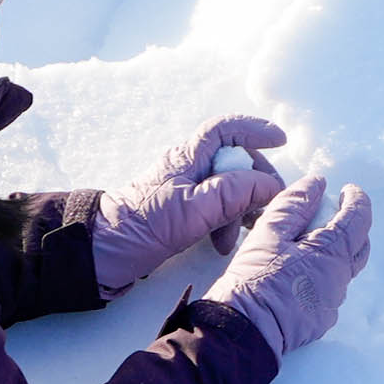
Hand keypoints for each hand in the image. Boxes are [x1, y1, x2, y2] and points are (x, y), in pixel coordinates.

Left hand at [92, 113, 289, 296]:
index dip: (254, 130)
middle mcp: (187, 169)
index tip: (280, 141)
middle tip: (268, 205)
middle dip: (255, 182)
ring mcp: (183, 192)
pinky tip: (223, 244)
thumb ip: (234, 193)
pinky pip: (214, 210)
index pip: (225, 130)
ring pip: (226, 189)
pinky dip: (224, 224)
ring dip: (241, 208)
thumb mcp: (194, 210)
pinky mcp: (179, 214)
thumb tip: (269, 184)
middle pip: (233, 162)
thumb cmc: (141, 227)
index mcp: (188, 158)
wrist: (102, 254)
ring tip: (245, 231)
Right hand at [199, 174, 374, 359]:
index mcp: (331, 253)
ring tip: (307, 246)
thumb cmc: (253, 280)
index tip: (346, 190)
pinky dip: (321, 276)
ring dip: (334, 253)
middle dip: (351, 226)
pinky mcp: (321, 320)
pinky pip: (329, 292)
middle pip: (359, 246)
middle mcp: (340, 279)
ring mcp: (333, 303)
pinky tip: (298, 276)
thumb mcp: (269, 233)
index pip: (359, 219)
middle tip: (330, 216)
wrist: (242, 331)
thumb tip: (317, 183)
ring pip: (343, 270)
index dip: (356, 199)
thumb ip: (295, 204)